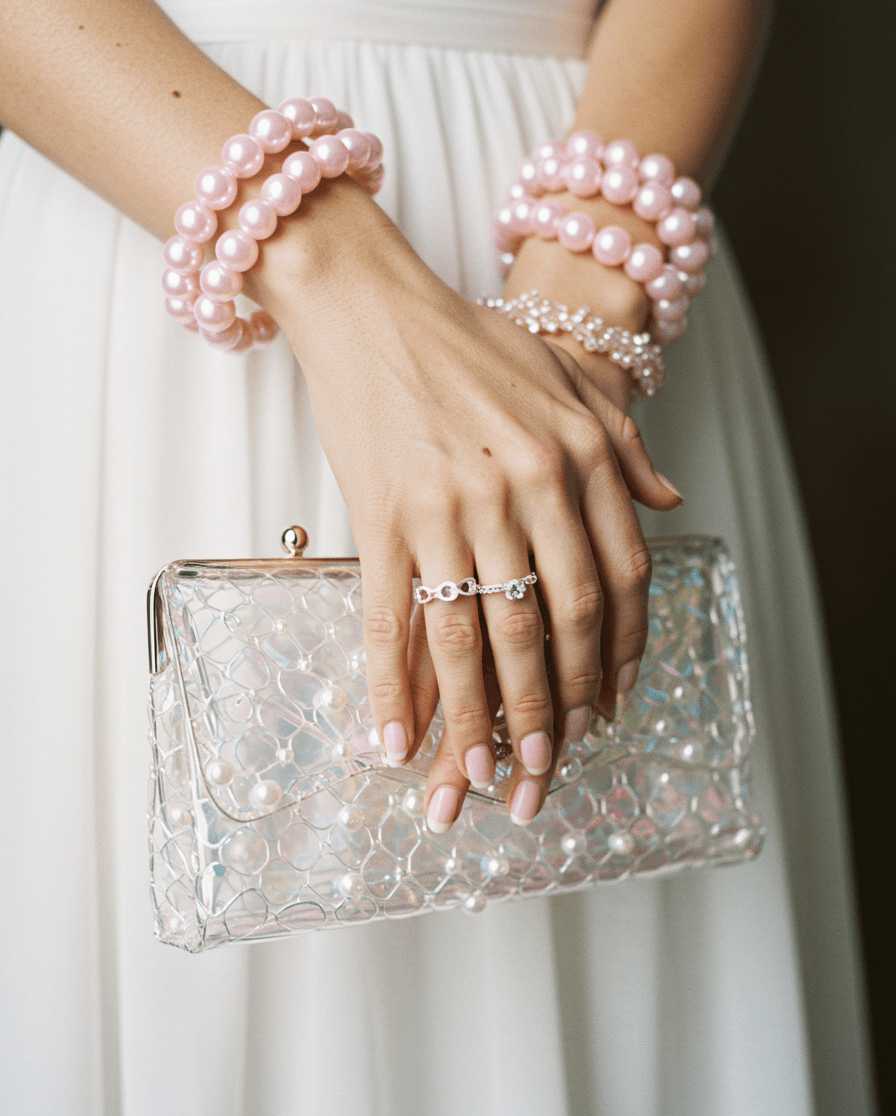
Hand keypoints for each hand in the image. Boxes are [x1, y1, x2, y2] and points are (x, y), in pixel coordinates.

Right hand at [260, 190, 681, 830]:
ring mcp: (451, 504)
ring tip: (489, 776)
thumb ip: (624, 442)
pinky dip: (393, 688)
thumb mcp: (566, 378)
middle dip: (557, 707)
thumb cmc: (467, 340)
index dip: (619, 653)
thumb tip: (669, 499)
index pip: (618, 578)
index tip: (612, 705)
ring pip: (478, 636)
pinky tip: (395, 740)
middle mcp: (525, 486)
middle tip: (552, 767)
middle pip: (553, 622)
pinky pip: (391, 620)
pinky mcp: (383, 516)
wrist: (370, 303)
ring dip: (485, 718)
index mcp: (579, 455)